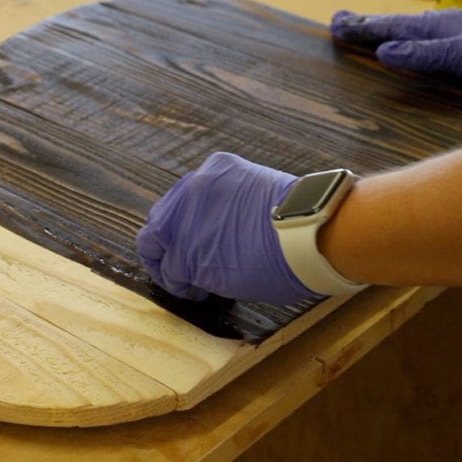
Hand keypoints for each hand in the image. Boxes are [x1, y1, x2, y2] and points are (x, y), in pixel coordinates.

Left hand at [136, 152, 317, 304]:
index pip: (185, 197)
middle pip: (161, 217)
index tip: (196, 237)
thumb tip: (224, 227)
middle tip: (178, 261)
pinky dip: (179, 285)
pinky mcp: (186, 256)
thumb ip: (233, 204)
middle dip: (168, 242)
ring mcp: (185, 222)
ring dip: (167, 265)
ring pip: (155, 245)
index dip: (187, 222)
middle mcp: (192, 190)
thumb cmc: (299, 219)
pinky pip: (170, 273)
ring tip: (184, 281)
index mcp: (215, 170)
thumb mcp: (259, 192)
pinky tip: (196, 292)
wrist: (307, 233)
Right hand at [331, 9, 461, 102]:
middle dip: (366, 26)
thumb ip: (423, 53)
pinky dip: (402, 46)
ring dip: (381, 35)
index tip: (335, 25)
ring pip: (407, 35)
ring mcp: (451, 40)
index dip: (362, 27)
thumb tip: (383, 51)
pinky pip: (420, 47)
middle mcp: (441, 30)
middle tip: (338, 22)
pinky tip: (402, 51)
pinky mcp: (460, 54)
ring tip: (361, 34)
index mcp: (437, 27)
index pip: (390, 27)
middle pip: (394, 26)